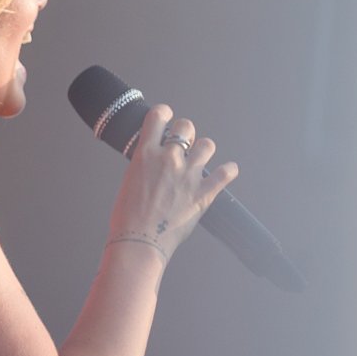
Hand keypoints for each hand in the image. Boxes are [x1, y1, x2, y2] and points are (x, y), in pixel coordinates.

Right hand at [106, 103, 238, 265]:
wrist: (138, 242)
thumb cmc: (127, 217)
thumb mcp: (129, 180)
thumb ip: (145, 164)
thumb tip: (154, 159)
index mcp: (146, 153)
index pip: (158, 116)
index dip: (164, 113)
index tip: (167, 117)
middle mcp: (169, 159)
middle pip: (187, 126)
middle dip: (186, 133)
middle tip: (183, 144)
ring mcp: (189, 175)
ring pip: (208, 145)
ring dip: (204, 150)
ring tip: (200, 159)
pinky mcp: (203, 194)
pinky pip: (225, 174)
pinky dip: (229, 171)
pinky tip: (228, 171)